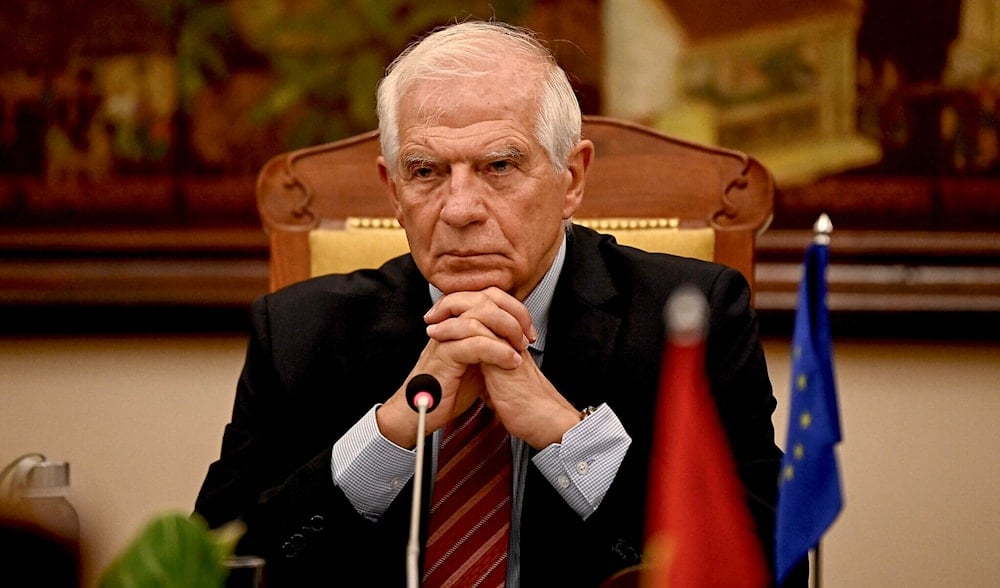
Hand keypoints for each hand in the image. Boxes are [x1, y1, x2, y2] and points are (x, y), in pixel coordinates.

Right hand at [375, 287, 530, 446]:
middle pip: (484, 299)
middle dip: (514, 315)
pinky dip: (498, 351)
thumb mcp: (478, 362)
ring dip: (507, 331)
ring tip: (521, 349)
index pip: (488, 296)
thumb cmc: (448, 389)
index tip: (529, 329)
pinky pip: (474, 343)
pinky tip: (511, 361)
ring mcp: (445, 337)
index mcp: (458, 320)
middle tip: (527, 337)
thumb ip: (492, 345)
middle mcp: (450, 323)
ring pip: (479, 317)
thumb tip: (517, 337)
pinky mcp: (443, 355)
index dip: (514, 308)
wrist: (420, 412)